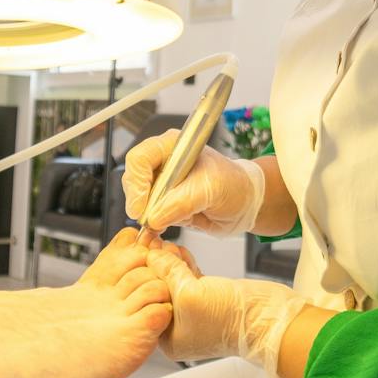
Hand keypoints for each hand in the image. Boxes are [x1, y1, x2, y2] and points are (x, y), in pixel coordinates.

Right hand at [123, 130, 265, 235]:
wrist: (244, 204)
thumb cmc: (234, 184)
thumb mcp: (210, 189)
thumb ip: (182, 202)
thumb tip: (154, 217)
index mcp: (173, 148)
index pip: (140, 159)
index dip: (137, 183)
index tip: (141, 206)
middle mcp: (163, 164)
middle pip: (133, 180)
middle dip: (139, 202)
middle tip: (148, 219)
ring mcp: (162, 185)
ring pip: (138, 200)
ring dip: (146, 215)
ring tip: (160, 225)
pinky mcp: (164, 204)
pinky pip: (148, 215)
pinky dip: (151, 225)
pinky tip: (160, 230)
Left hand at [142, 241, 305, 374]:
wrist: (269, 319)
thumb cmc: (232, 319)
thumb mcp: (190, 293)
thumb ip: (168, 272)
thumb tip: (153, 255)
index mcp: (169, 338)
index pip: (148, 301)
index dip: (145, 276)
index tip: (141, 255)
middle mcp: (180, 328)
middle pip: (160, 290)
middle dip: (158, 267)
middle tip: (154, 245)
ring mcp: (196, 313)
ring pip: (175, 282)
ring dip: (172, 263)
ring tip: (168, 246)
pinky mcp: (211, 299)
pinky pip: (190, 279)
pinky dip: (186, 265)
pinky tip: (181, 253)